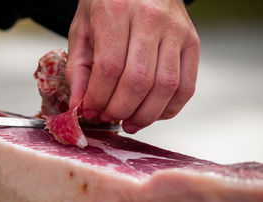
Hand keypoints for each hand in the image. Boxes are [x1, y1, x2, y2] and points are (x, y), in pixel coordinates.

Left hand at [65, 0, 199, 132]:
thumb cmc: (108, 2)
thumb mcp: (82, 29)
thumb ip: (77, 69)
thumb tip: (79, 104)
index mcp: (116, 12)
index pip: (109, 68)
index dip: (98, 98)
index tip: (90, 110)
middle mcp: (150, 20)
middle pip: (138, 81)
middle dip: (120, 109)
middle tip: (108, 117)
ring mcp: (176, 31)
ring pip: (165, 87)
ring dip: (145, 115)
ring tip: (130, 122)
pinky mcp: (192, 42)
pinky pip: (186, 85)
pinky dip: (170, 108)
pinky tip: (153, 113)